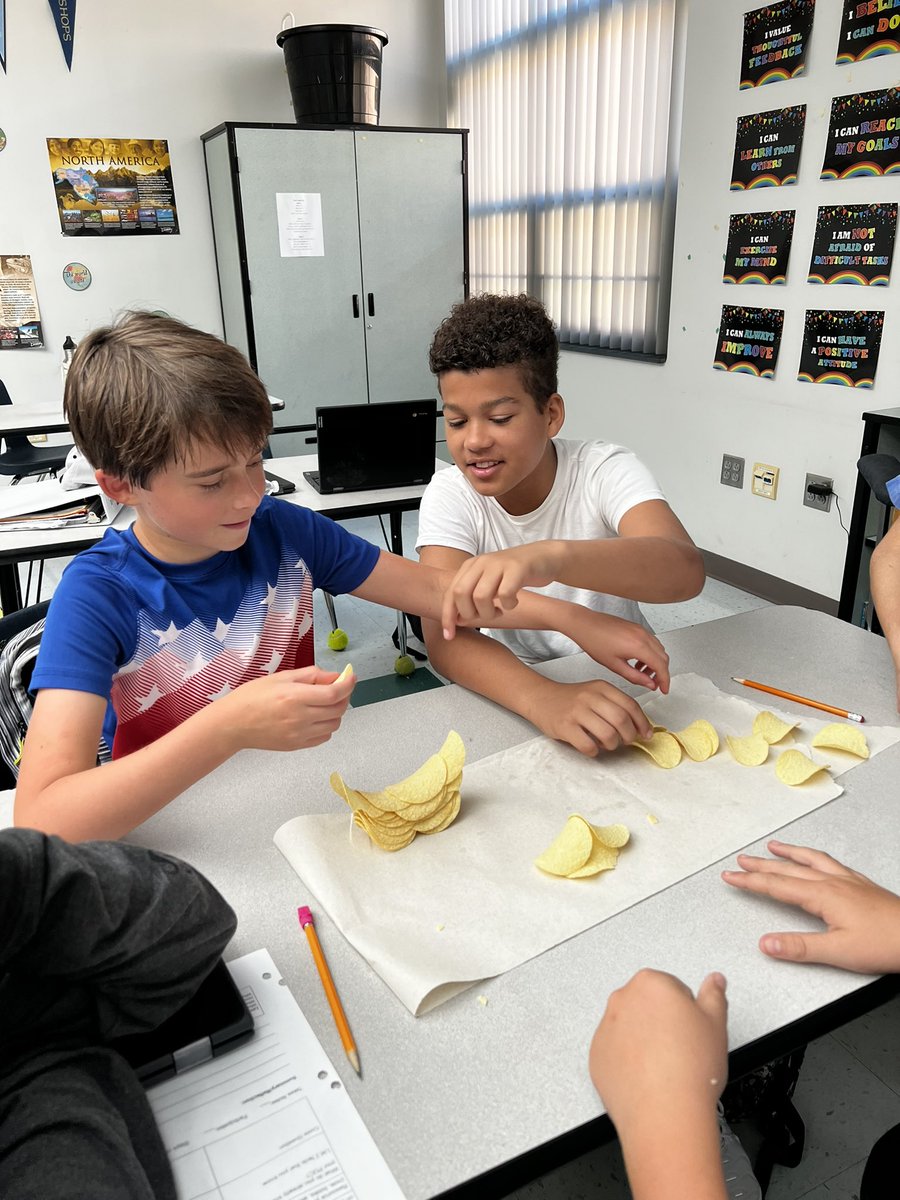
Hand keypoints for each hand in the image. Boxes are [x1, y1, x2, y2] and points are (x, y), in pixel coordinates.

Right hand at [219, 666, 354, 751]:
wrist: (233, 724)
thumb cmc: (252, 696)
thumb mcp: (281, 677)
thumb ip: (311, 675)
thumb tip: (335, 676)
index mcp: (295, 697)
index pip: (334, 693)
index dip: (348, 684)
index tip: (351, 677)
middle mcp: (300, 717)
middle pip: (338, 709)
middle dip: (344, 696)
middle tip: (338, 688)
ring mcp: (299, 734)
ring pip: (334, 724)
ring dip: (336, 712)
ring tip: (325, 703)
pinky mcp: (297, 745)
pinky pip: (323, 737)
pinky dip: (327, 726)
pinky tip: (316, 717)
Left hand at [442, 544, 560, 626]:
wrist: (544, 558)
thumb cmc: (514, 576)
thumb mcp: (488, 583)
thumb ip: (471, 598)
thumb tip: (456, 621)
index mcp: (471, 566)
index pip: (450, 593)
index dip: (448, 617)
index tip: (450, 636)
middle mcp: (481, 562)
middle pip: (461, 594)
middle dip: (470, 614)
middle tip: (486, 616)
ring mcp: (499, 563)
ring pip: (480, 596)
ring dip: (489, 612)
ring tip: (500, 611)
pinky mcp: (517, 568)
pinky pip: (505, 594)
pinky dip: (508, 605)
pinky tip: (513, 603)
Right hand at [529, 678, 652, 753]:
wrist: (540, 697)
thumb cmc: (571, 699)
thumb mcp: (595, 693)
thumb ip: (615, 705)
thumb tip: (639, 727)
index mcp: (601, 688)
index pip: (630, 705)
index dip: (642, 723)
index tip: (646, 734)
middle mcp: (590, 697)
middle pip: (621, 720)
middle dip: (629, 736)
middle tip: (626, 741)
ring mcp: (576, 712)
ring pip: (607, 734)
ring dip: (612, 745)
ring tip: (608, 744)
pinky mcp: (565, 727)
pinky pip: (588, 745)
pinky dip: (594, 751)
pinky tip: (591, 747)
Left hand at [567, 608, 669, 692]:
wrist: (584, 624)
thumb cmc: (594, 641)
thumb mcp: (614, 665)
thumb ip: (635, 677)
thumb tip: (649, 684)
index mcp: (638, 646)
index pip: (661, 666)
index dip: (665, 680)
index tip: (664, 689)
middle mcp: (643, 635)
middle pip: (663, 658)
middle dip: (661, 673)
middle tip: (654, 684)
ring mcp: (640, 630)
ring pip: (658, 649)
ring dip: (655, 663)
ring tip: (642, 674)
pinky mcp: (636, 627)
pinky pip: (651, 642)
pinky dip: (650, 654)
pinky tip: (638, 662)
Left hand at [590, 969, 727, 1133]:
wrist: (664, 1113)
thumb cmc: (690, 1070)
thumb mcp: (716, 1024)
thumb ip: (714, 995)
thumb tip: (714, 981)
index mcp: (651, 984)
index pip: (672, 987)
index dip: (687, 1012)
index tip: (692, 1031)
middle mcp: (623, 1000)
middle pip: (648, 1005)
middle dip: (663, 1022)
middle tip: (681, 1049)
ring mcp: (606, 1028)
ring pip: (631, 1028)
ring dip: (644, 1041)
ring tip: (665, 1067)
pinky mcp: (597, 1056)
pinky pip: (615, 1052)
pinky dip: (628, 1061)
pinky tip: (647, 1077)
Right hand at [722, 840, 899, 972]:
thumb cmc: (886, 943)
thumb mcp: (837, 952)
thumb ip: (799, 947)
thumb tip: (767, 943)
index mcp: (822, 895)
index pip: (777, 886)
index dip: (750, 881)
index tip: (731, 876)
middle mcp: (833, 882)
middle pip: (788, 869)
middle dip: (761, 865)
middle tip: (740, 861)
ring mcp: (847, 881)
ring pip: (810, 860)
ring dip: (788, 853)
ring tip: (773, 847)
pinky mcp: (860, 885)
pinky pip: (829, 862)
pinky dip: (814, 856)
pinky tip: (815, 859)